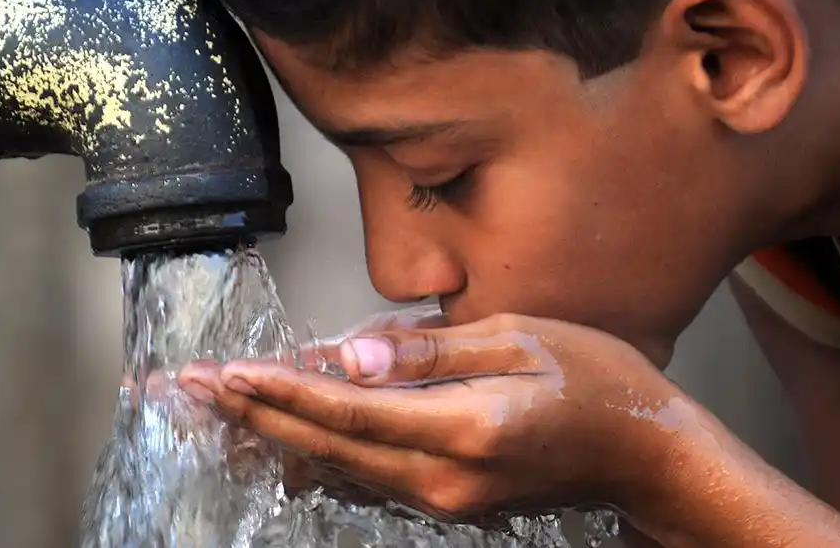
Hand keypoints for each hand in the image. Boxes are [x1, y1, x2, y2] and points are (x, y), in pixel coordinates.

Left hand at [179, 311, 686, 523]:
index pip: (350, 409)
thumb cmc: (598, 383)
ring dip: (275, 439)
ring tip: (219, 414)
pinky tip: (283, 446)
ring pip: (339, 469)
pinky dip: (319, 458)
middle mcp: (446, 476)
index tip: (228, 375)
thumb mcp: (519, 338)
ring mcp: (447, 499)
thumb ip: (428, 351)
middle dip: (255, 417)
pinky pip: (367, 479)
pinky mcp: (450, 502)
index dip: (283, 392)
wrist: (646, 455)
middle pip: (328, 447)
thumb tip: (352, 355)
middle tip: (194, 392)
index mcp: (467, 426)